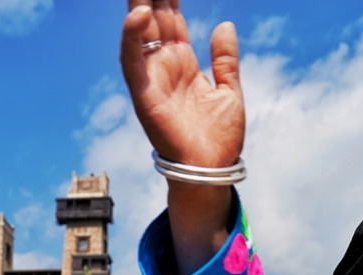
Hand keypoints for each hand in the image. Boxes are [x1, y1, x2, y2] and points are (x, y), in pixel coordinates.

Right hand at [121, 0, 243, 169]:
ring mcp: (152, 80)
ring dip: (137, 7)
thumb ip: (225, 59)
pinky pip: (132, 62)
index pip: (173, 21)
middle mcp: (164, 68)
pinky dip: (132, 38)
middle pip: (154, 20)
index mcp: (184, 65)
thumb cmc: (220, 139)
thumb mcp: (230, 91)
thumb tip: (225, 25)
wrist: (212, 170)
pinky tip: (140, 14)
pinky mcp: (144, 96)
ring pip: (139, 34)